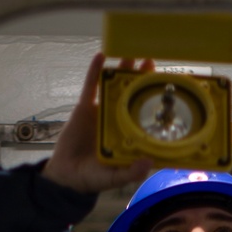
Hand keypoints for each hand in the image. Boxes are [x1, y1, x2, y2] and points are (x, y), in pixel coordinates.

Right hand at [42, 53, 154, 193]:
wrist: (67, 175)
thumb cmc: (94, 178)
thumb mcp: (115, 178)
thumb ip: (132, 173)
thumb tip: (149, 163)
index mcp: (129, 134)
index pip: (144, 114)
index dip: (153, 100)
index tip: (164, 86)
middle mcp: (118, 120)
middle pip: (131, 94)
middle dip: (141, 78)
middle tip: (151, 62)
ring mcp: (102, 112)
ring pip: (113, 86)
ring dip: (122, 69)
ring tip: (132, 53)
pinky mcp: (85, 107)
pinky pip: (90, 86)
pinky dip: (94, 71)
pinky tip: (101, 56)